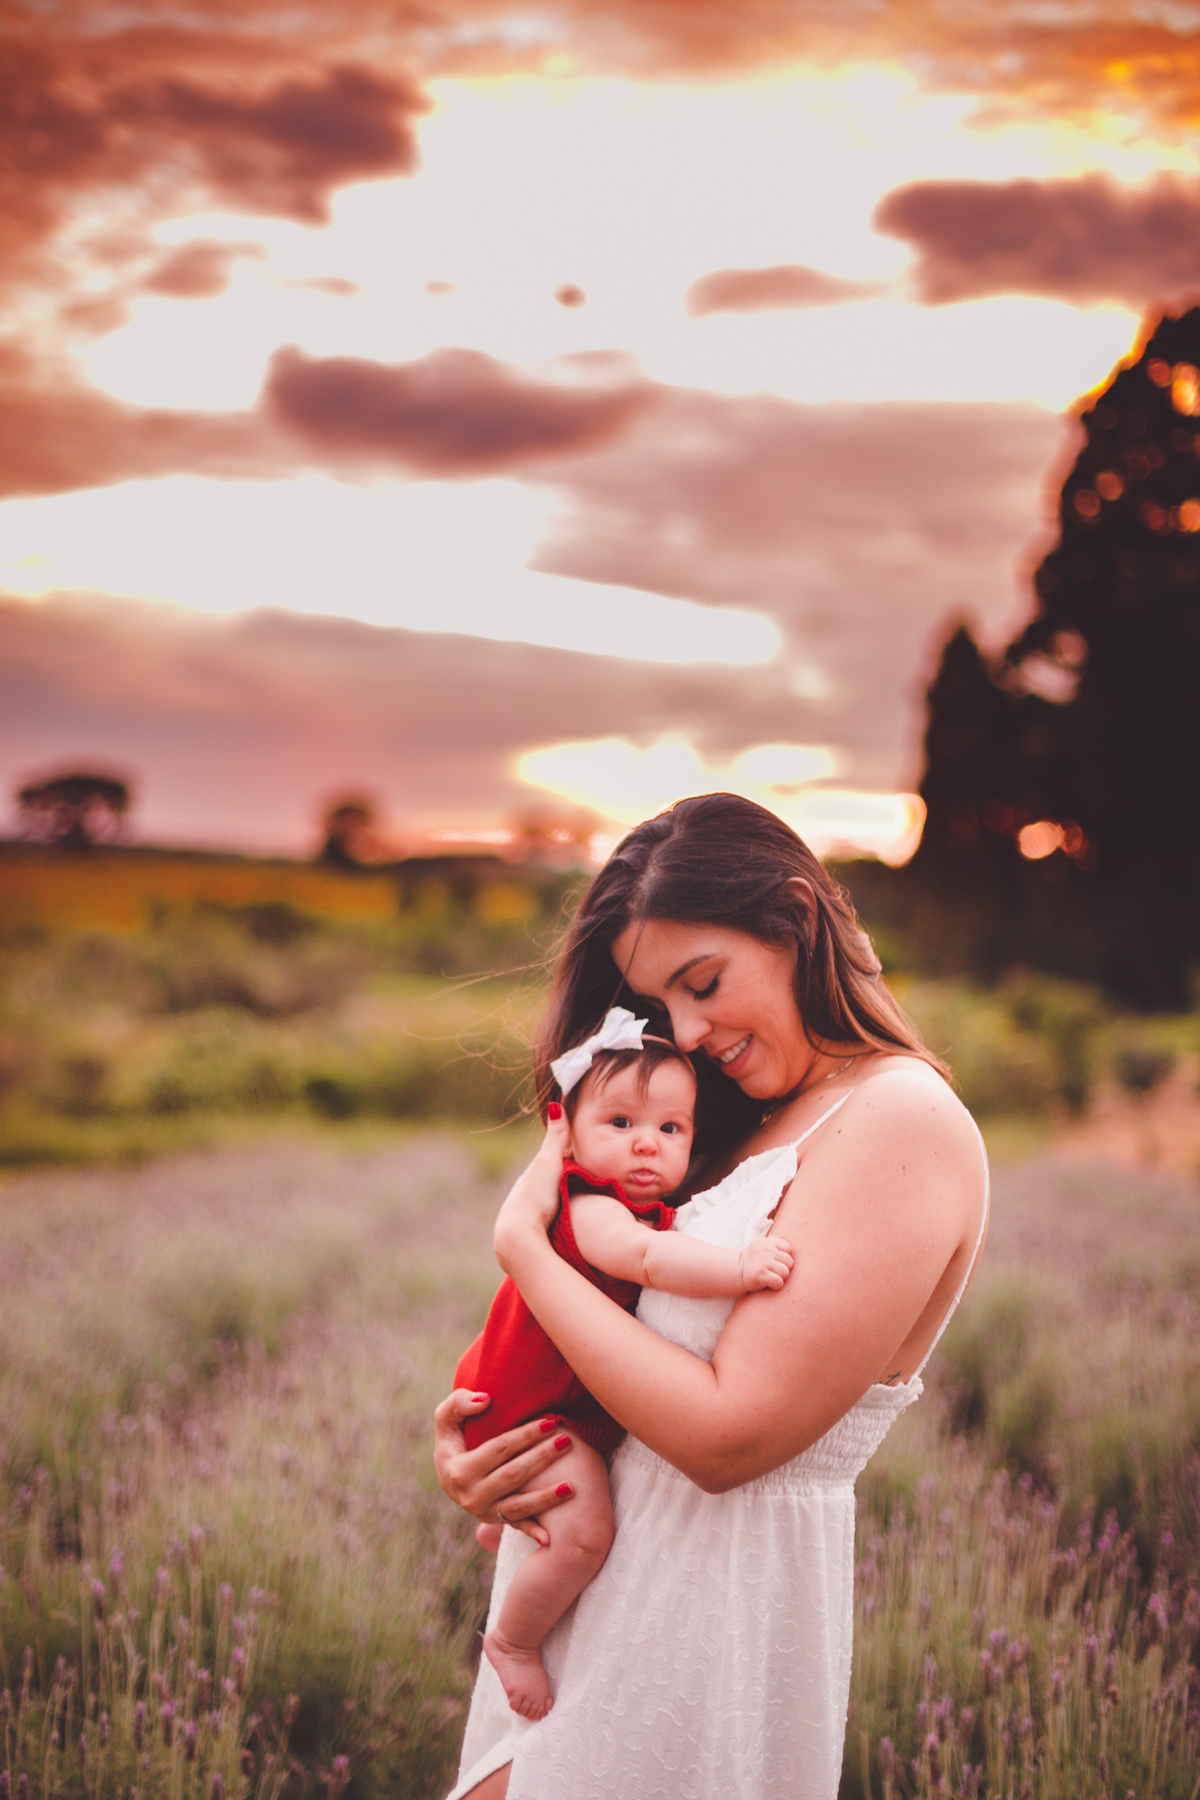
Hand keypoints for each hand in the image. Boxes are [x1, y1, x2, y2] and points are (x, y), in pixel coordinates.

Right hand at [433, 1390, 574, 1547]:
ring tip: (572, 1486)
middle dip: (542, 1458)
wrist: (449, 1473)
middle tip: (568, 1441)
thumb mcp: (447, 1418)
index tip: (551, 1421)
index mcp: (460, 1469)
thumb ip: (459, 1403)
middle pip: (514, 1475)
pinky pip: (517, 1527)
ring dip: (546, 1498)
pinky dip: (533, 1533)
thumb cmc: (454, 1438)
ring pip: (519, 1506)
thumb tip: (486, 1400)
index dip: (526, 1434)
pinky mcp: (495, 1521)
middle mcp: (471, 1496)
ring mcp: (484, 1512)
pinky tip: (551, 1538)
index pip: (500, 1449)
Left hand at [494, 1104, 571, 1272]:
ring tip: (575, 1206)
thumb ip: (556, 1138)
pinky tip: (562, 1230)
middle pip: (545, 1185)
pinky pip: (546, 1225)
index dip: (564, 1158)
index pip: (548, 1164)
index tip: (580, 1153)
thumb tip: (555, 1103)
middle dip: (559, 1182)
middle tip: (581, 1180)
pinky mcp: (531, 1238)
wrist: (518, 1237)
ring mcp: (525, 1219)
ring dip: (556, 1205)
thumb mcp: (549, 1163)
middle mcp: (523, 1196)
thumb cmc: (535, 1197)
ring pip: (544, 1206)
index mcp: (529, 1178)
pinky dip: (555, 1222)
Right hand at [738, 1234, 793, 1291]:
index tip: (777, 1262)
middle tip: (775, 1271)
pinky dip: (776, 1285)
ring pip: (785, 1272)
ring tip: (772, 1277)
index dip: (784, 1257)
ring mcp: (764, 1261)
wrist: (737, 1271)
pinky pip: (778, 1281)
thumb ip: (773, 1242)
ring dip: (781, 1277)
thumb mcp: (761, 1245)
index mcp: (768, 1242)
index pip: (788, 1248)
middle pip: (789, 1261)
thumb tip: (785, 1242)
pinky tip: (770, 1284)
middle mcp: (767, 1250)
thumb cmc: (752, 1260)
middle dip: (784, 1268)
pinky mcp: (761, 1274)